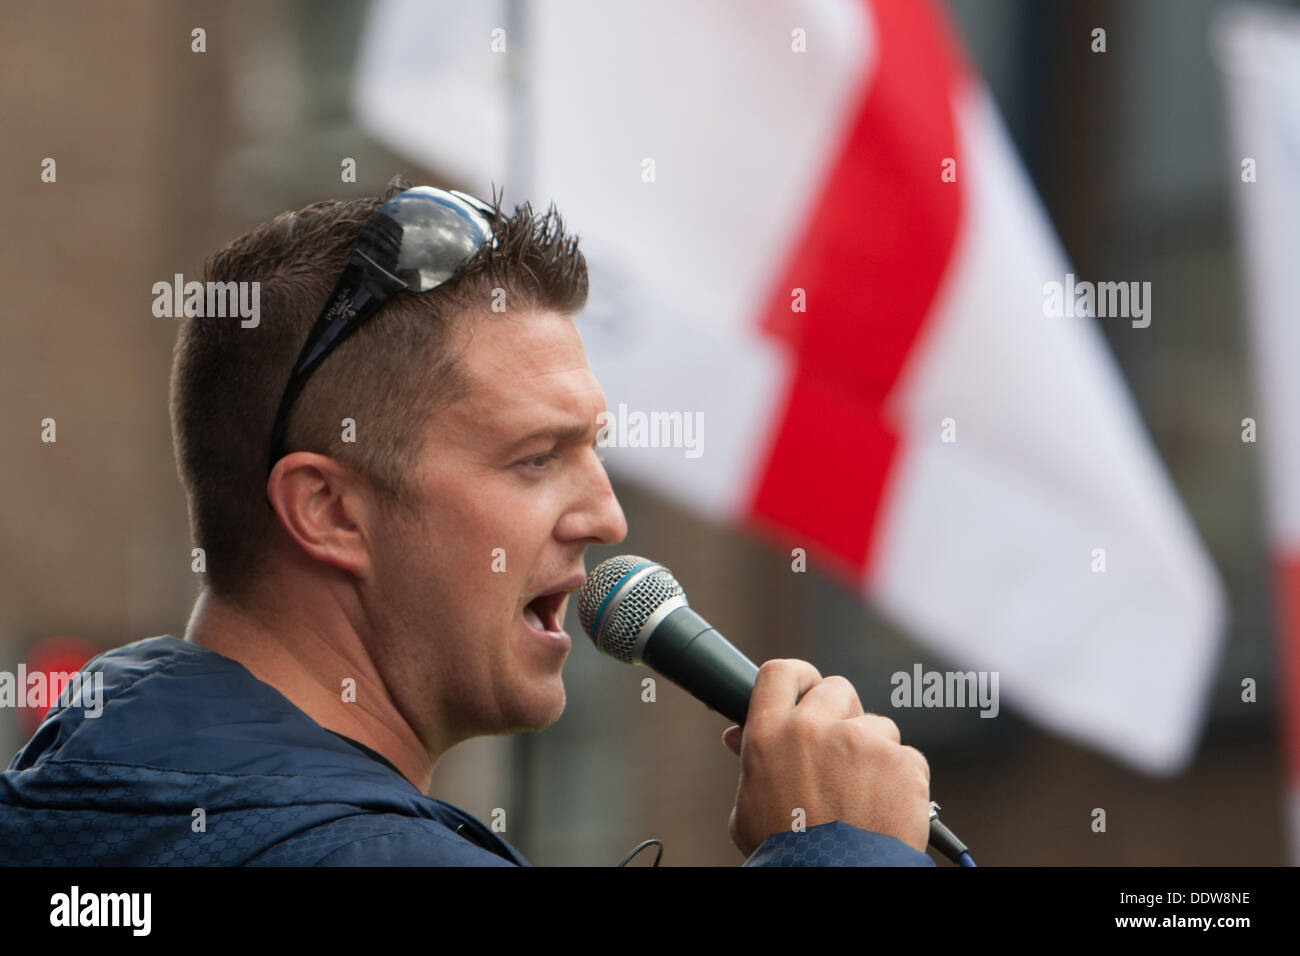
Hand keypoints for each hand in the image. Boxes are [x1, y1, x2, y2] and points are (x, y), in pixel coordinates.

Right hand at [722, 658, 930, 856]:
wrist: (834, 881)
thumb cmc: (787, 854)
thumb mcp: (750, 807)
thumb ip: (751, 763)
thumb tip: (738, 736)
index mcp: (770, 735)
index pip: (780, 674)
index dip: (798, 677)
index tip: (807, 685)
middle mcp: (813, 728)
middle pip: (836, 690)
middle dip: (842, 714)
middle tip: (841, 749)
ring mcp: (861, 741)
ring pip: (876, 725)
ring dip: (873, 750)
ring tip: (864, 795)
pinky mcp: (900, 761)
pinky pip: (906, 758)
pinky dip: (901, 780)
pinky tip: (886, 807)